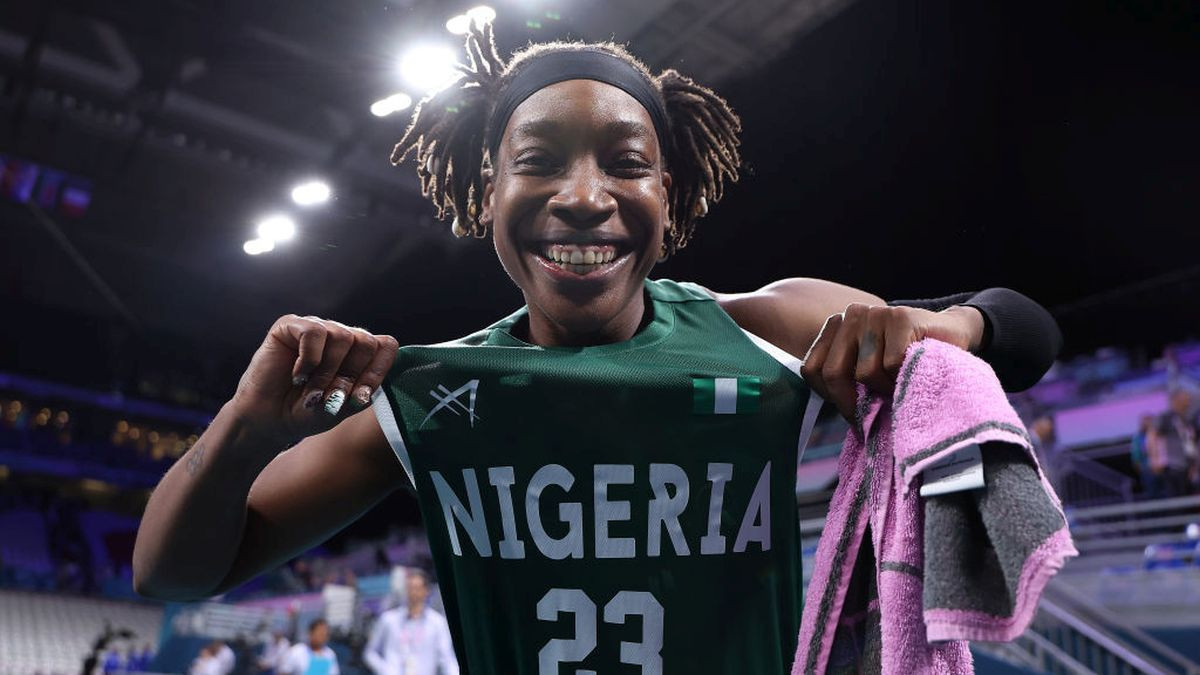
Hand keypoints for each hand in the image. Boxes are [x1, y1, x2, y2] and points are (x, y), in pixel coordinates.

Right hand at [231, 314, 398, 443]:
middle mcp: (340, 335)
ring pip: (343, 336)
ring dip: (328, 372)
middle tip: (329, 395)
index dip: (377, 371)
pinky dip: (309, 360)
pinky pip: (314, 332)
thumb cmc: (306, 412)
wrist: (269, 419)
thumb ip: (360, 395)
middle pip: (366, 341)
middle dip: (350, 374)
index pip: (386, 345)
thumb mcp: (340, 409)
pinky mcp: (290, 326)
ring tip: (311, 390)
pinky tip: (298, 375)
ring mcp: (317, 328)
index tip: (359, 395)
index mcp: (358, 353)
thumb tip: (366, 390)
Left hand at [800, 303, 983, 422]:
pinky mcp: (900, 317)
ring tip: (899, 385)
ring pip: (864, 372)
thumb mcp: (869, 370)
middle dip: (853, 402)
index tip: (853, 409)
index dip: (830, 397)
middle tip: (872, 415)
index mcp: (836, 327)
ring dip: (885, 390)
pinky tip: (913, 373)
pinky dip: (902, 379)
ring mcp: (875, 314)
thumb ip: (846, 381)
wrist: (951, 336)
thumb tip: (833, 415)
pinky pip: (891, 364)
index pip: (812, 370)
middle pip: (833, 372)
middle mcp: (851, 316)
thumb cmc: (906, 362)